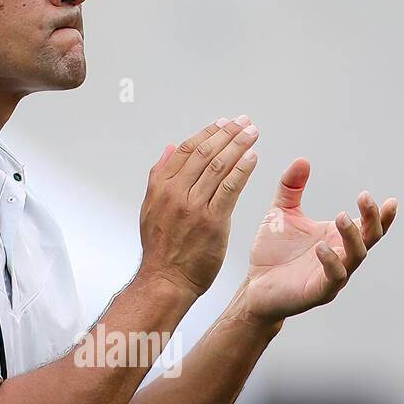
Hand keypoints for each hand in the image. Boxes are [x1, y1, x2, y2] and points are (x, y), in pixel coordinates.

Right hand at [138, 115, 260, 298]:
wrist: (165, 282)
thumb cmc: (161, 250)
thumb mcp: (150, 209)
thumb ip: (159, 177)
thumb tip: (169, 148)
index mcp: (161, 188)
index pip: (186, 150)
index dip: (207, 133)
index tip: (224, 123)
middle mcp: (175, 193)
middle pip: (204, 153)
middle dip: (227, 134)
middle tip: (244, 122)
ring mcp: (193, 207)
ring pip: (218, 166)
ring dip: (238, 145)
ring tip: (252, 133)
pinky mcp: (211, 222)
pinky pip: (229, 188)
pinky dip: (242, 169)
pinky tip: (252, 157)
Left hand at [240, 158, 396, 323]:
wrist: (254, 286)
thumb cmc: (272, 253)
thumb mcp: (281, 213)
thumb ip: (291, 188)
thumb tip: (302, 160)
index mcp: (337, 238)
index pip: (368, 226)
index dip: (381, 215)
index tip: (391, 200)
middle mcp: (341, 256)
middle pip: (369, 239)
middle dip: (373, 219)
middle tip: (364, 198)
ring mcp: (332, 276)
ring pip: (355, 257)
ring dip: (352, 236)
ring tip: (342, 217)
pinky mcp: (318, 292)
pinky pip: (333, 277)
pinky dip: (331, 262)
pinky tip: (321, 247)